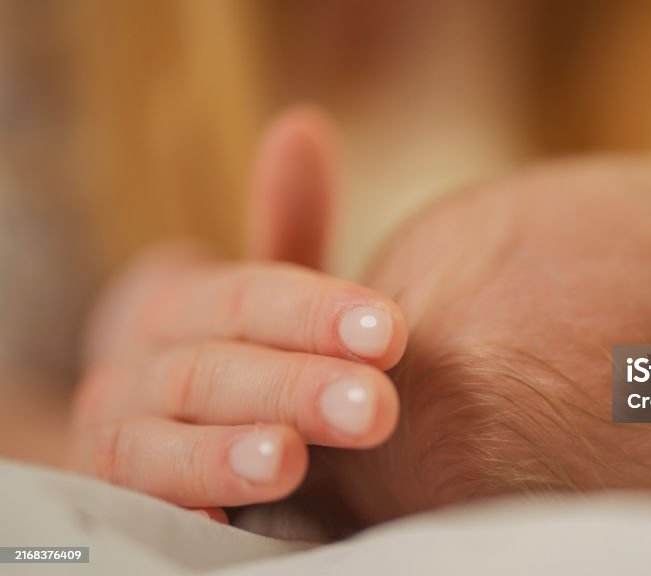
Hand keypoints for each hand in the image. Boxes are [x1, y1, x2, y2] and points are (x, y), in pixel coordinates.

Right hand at [67, 108, 406, 519]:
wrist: (153, 424)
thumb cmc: (237, 356)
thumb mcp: (264, 297)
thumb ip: (286, 227)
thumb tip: (304, 124)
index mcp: (188, 305)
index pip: (250, 298)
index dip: (317, 312)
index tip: (391, 333)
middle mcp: (142, 364)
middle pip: (218, 367)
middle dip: (297, 387)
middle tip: (377, 407)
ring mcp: (121, 433)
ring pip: (165, 437)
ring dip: (227, 449)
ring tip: (290, 460)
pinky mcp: (118, 496)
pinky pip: (140, 504)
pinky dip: (180, 506)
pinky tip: (226, 520)